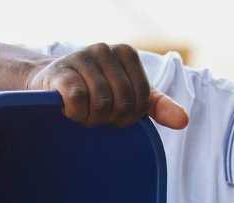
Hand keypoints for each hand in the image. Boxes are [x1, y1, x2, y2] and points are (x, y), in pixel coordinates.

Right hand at [25, 43, 188, 129]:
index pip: (141, 100)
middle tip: (96, 116)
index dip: (128, 117)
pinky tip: (70, 112)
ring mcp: (83, 58)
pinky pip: (78, 101)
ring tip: (83, 113)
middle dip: (109, 119)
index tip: (114, 115)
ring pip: (101, 104)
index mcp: (127, 54)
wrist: (50, 85)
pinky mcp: (62, 72)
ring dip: (91, 119)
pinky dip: (76, 114)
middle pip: (122, 104)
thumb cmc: (94, 92)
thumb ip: (158, 106)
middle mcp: (106, 49)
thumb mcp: (129, 96)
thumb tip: (183, 121)